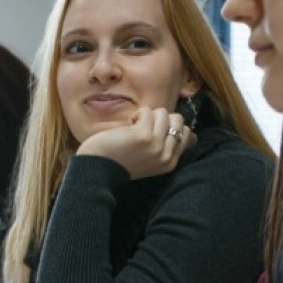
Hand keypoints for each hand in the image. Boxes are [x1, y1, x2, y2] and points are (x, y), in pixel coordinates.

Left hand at [76, 106, 191, 180]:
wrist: (97, 170)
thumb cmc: (119, 161)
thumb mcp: (148, 160)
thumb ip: (163, 147)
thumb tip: (179, 124)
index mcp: (169, 163)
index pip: (185, 133)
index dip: (169, 125)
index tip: (152, 132)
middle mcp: (166, 155)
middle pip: (178, 120)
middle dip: (160, 118)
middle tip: (144, 127)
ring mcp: (156, 145)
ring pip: (163, 113)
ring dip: (147, 115)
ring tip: (134, 126)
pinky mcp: (143, 136)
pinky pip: (147, 112)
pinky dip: (137, 114)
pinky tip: (127, 125)